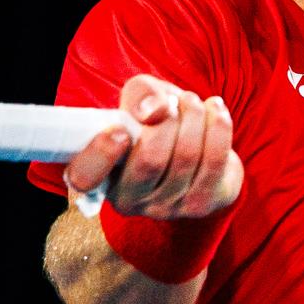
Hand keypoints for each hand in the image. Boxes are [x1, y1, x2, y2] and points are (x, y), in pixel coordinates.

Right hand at [61, 74, 242, 219]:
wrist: (196, 145)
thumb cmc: (155, 121)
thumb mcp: (140, 99)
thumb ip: (140, 96)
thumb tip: (153, 111)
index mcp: (98, 175)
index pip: (84, 177)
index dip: (100, 154)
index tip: (120, 130)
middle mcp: (127, 199)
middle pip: (149, 160)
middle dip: (168, 120)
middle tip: (174, 102)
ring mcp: (165, 208)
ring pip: (185, 158)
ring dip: (194, 117)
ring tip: (193, 101)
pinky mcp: (199, 205)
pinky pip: (215, 162)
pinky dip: (218, 127)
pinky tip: (215, 110)